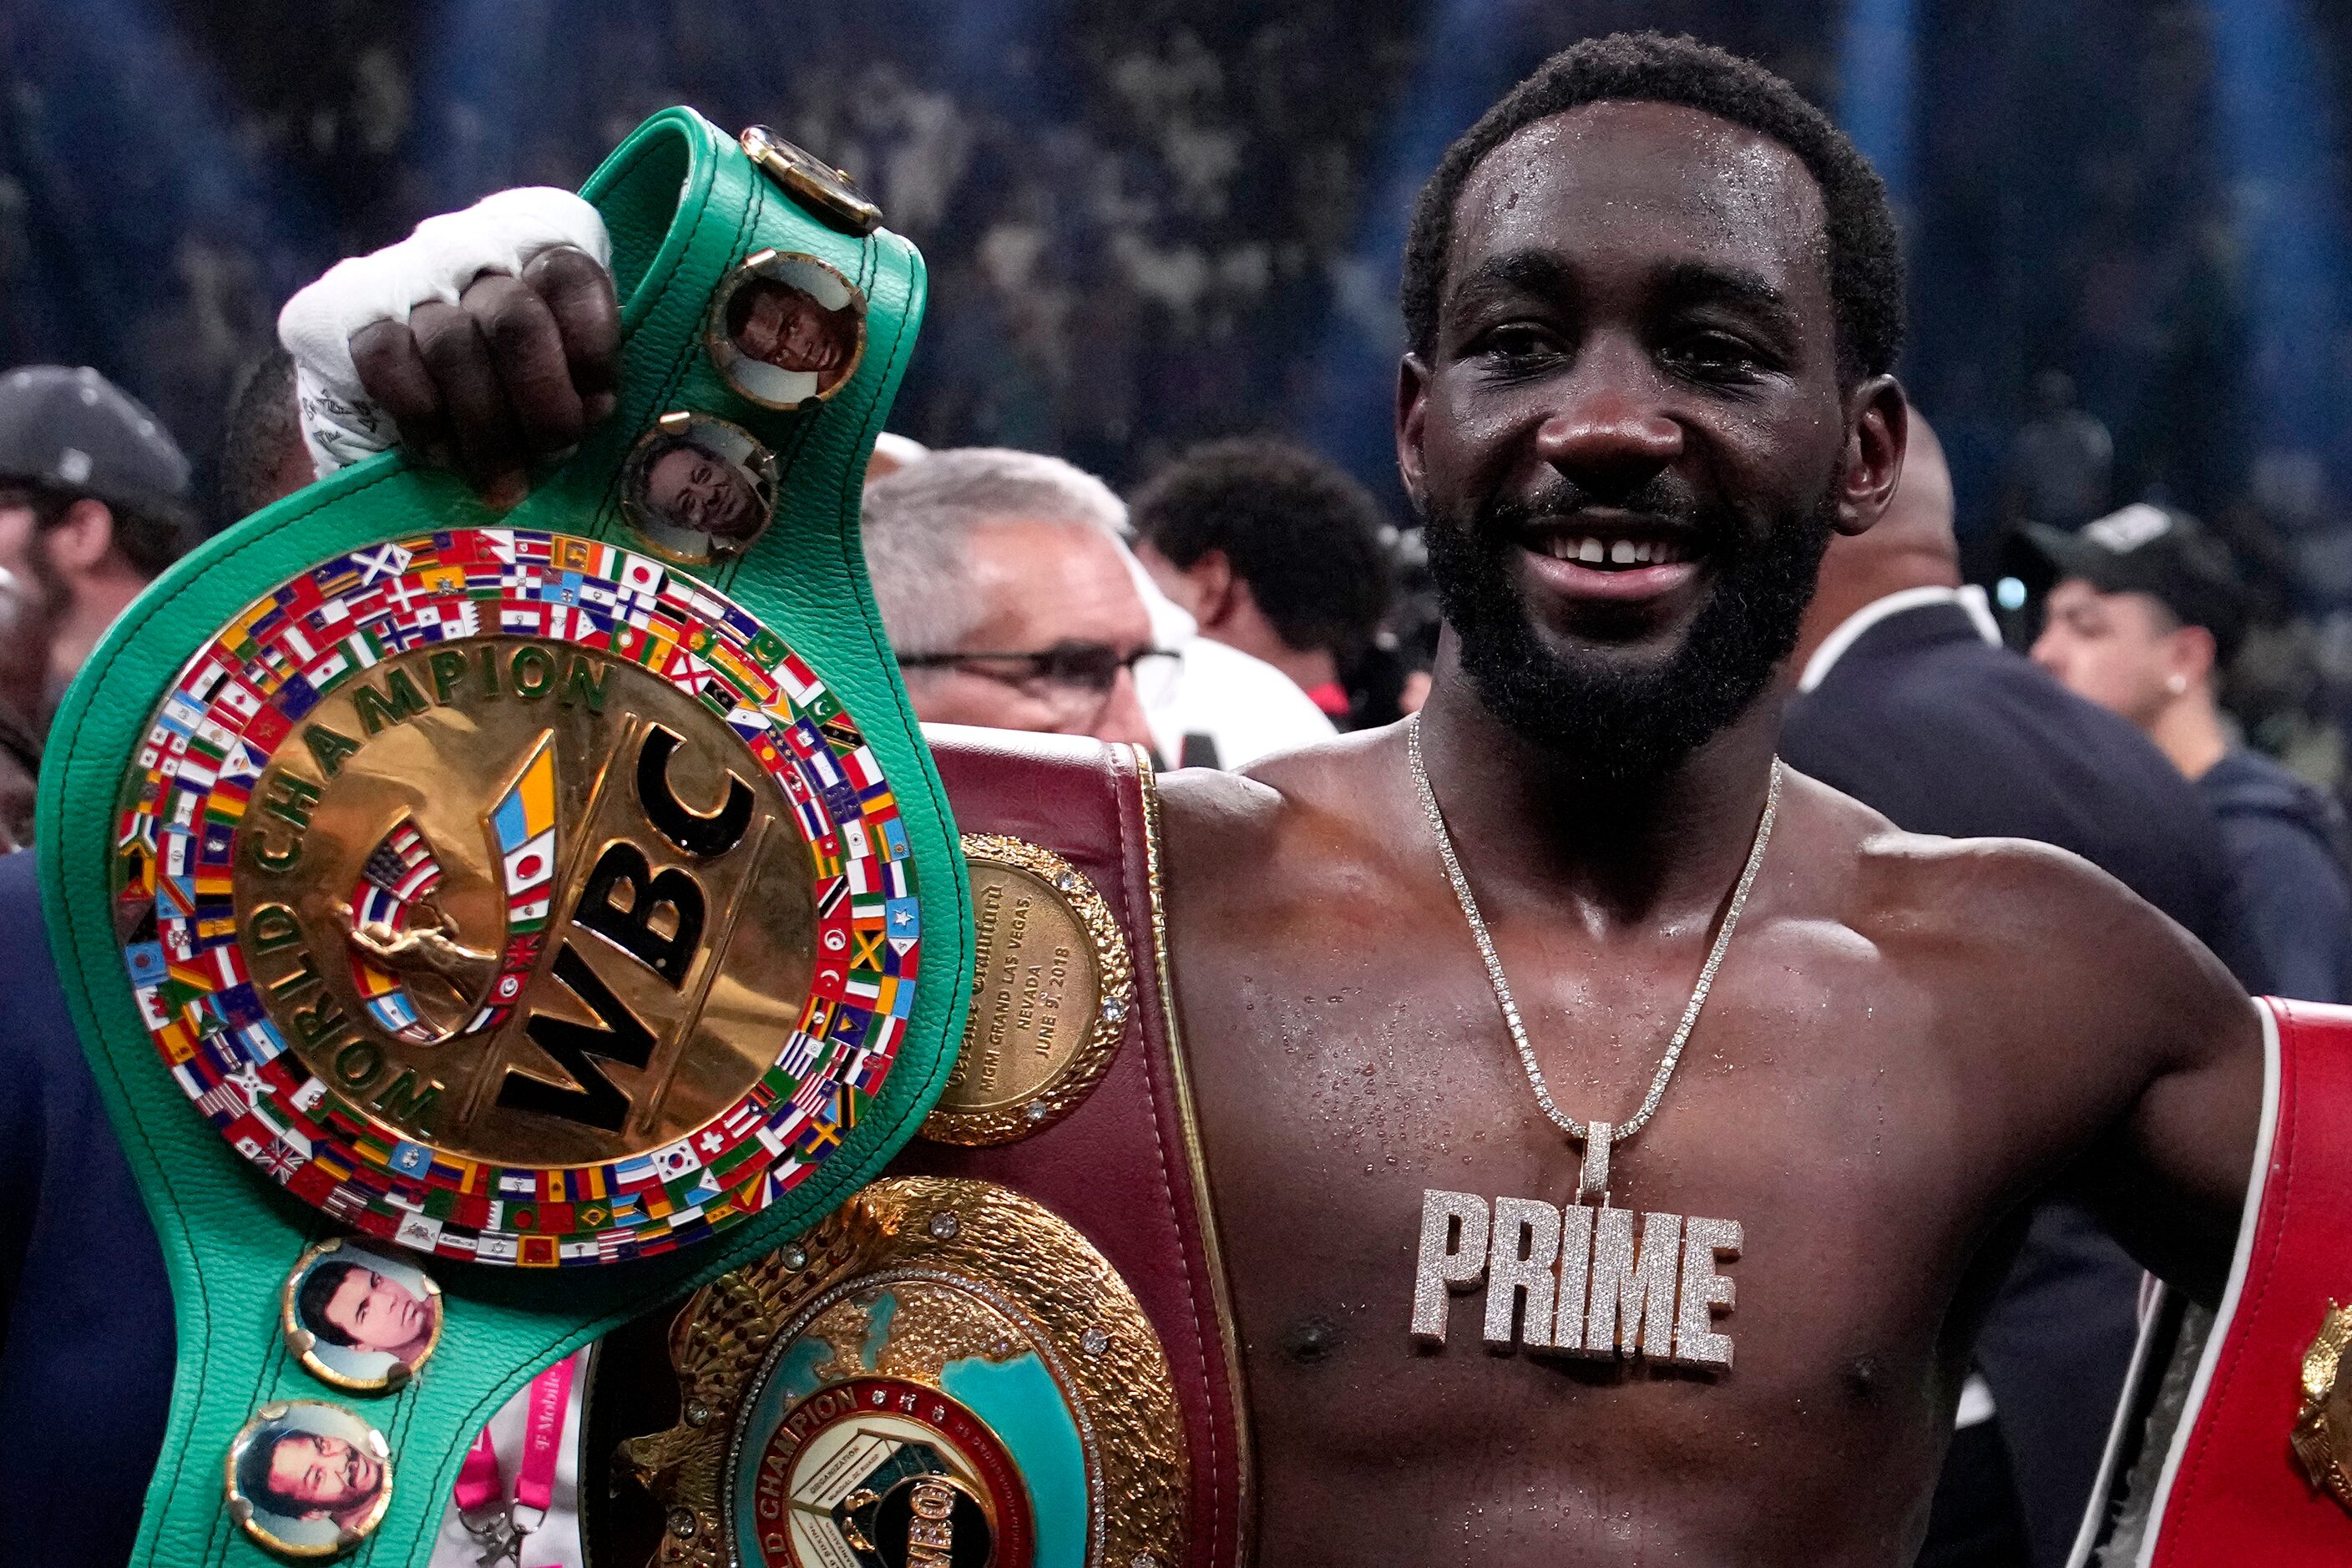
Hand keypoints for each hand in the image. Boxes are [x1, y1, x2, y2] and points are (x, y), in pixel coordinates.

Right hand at [277, 187, 619, 502]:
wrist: (385, 402)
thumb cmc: (509, 391)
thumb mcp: (565, 368)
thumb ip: (592, 372)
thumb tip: (606, 419)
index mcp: (539, 239)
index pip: (572, 274)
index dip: (591, 349)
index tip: (599, 409)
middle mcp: (469, 242)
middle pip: (517, 318)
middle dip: (542, 404)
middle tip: (554, 457)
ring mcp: (399, 273)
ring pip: (453, 346)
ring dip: (488, 431)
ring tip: (505, 485)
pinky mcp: (336, 311)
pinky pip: (389, 362)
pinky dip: (423, 420)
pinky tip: (439, 456)